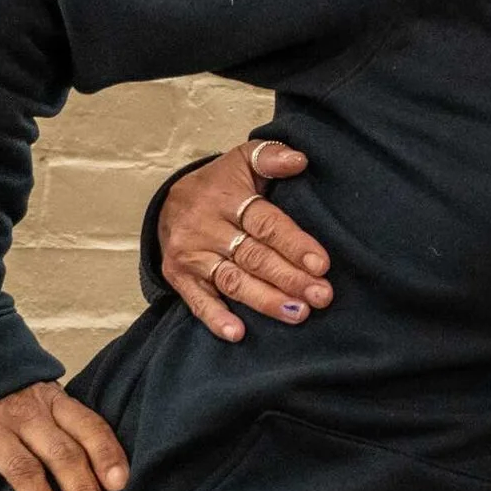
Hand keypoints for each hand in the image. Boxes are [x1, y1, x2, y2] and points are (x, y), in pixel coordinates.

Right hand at [0, 381, 128, 490]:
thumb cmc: (3, 395)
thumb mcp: (39, 398)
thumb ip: (63, 427)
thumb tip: (104, 478)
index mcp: (52, 402)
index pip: (89, 427)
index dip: (106, 454)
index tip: (121, 484)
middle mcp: (25, 414)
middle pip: (62, 453)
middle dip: (82, 490)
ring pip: (23, 471)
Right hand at [159, 140, 332, 340]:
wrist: (168, 201)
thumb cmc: (221, 184)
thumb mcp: (243, 161)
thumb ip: (271, 156)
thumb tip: (299, 160)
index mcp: (225, 198)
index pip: (265, 223)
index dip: (294, 244)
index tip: (322, 264)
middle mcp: (205, 227)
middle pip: (253, 256)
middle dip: (289, 278)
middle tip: (321, 295)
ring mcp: (190, 254)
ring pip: (231, 280)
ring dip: (265, 300)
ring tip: (297, 314)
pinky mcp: (178, 276)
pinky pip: (196, 300)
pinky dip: (215, 318)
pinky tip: (237, 333)